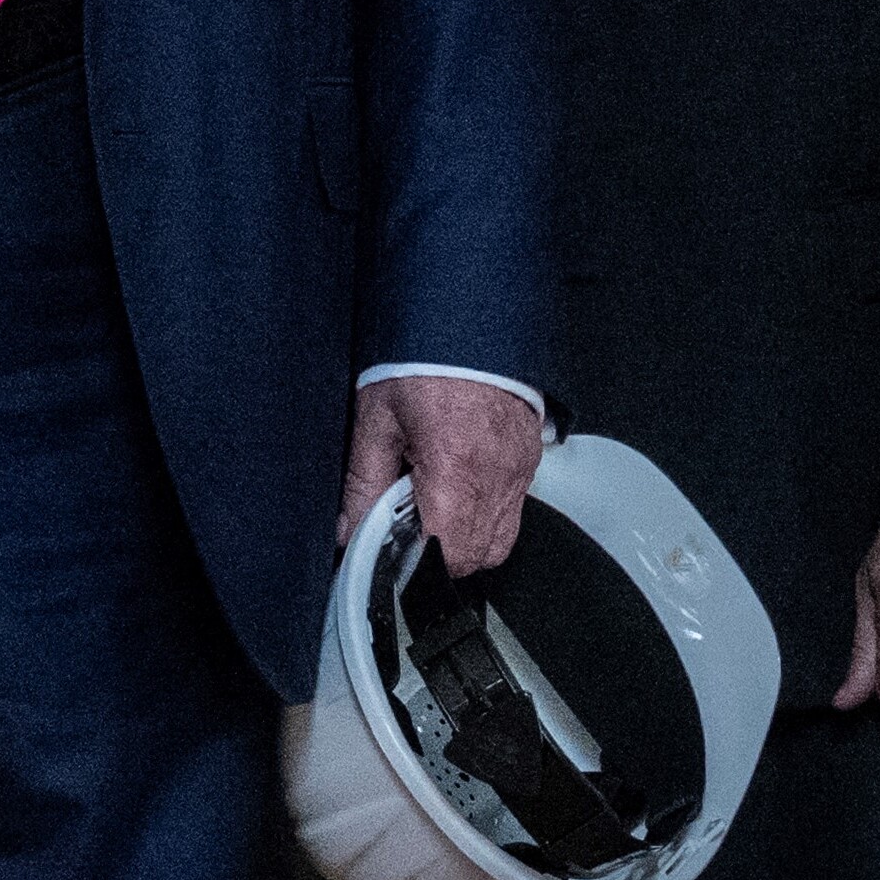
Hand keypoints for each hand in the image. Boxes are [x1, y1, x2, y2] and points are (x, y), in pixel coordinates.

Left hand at [344, 373, 544, 568]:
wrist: (471, 316)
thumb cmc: (425, 357)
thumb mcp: (378, 417)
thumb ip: (363, 481)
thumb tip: (349, 530)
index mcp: (454, 467)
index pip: (443, 556)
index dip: (414, 563)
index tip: (393, 547)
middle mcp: (495, 475)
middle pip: (474, 558)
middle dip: (439, 554)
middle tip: (411, 520)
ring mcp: (518, 468)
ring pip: (498, 542)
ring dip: (465, 537)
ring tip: (436, 501)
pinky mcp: (530, 457)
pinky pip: (513, 509)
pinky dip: (486, 511)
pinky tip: (460, 482)